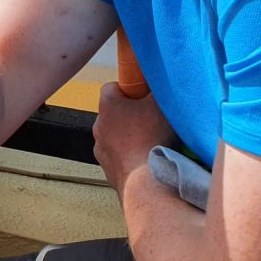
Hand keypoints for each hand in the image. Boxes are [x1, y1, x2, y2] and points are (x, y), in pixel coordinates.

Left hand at [93, 81, 174, 196]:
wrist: (145, 179)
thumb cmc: (152, 136)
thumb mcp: (161, 104)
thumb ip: (158, 89)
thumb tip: (159, 81)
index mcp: (107, 106)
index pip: (110, 87)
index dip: (127, 88)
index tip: (142, 95)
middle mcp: (98, 126)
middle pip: (113, 114)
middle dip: (130, 115)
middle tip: (151, 121)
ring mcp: (100, 149)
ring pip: (114, 137)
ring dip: (128, 138)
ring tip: (151, 144)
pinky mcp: (107, 169)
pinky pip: (118, 158)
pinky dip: (129, 157)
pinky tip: (146, 161)